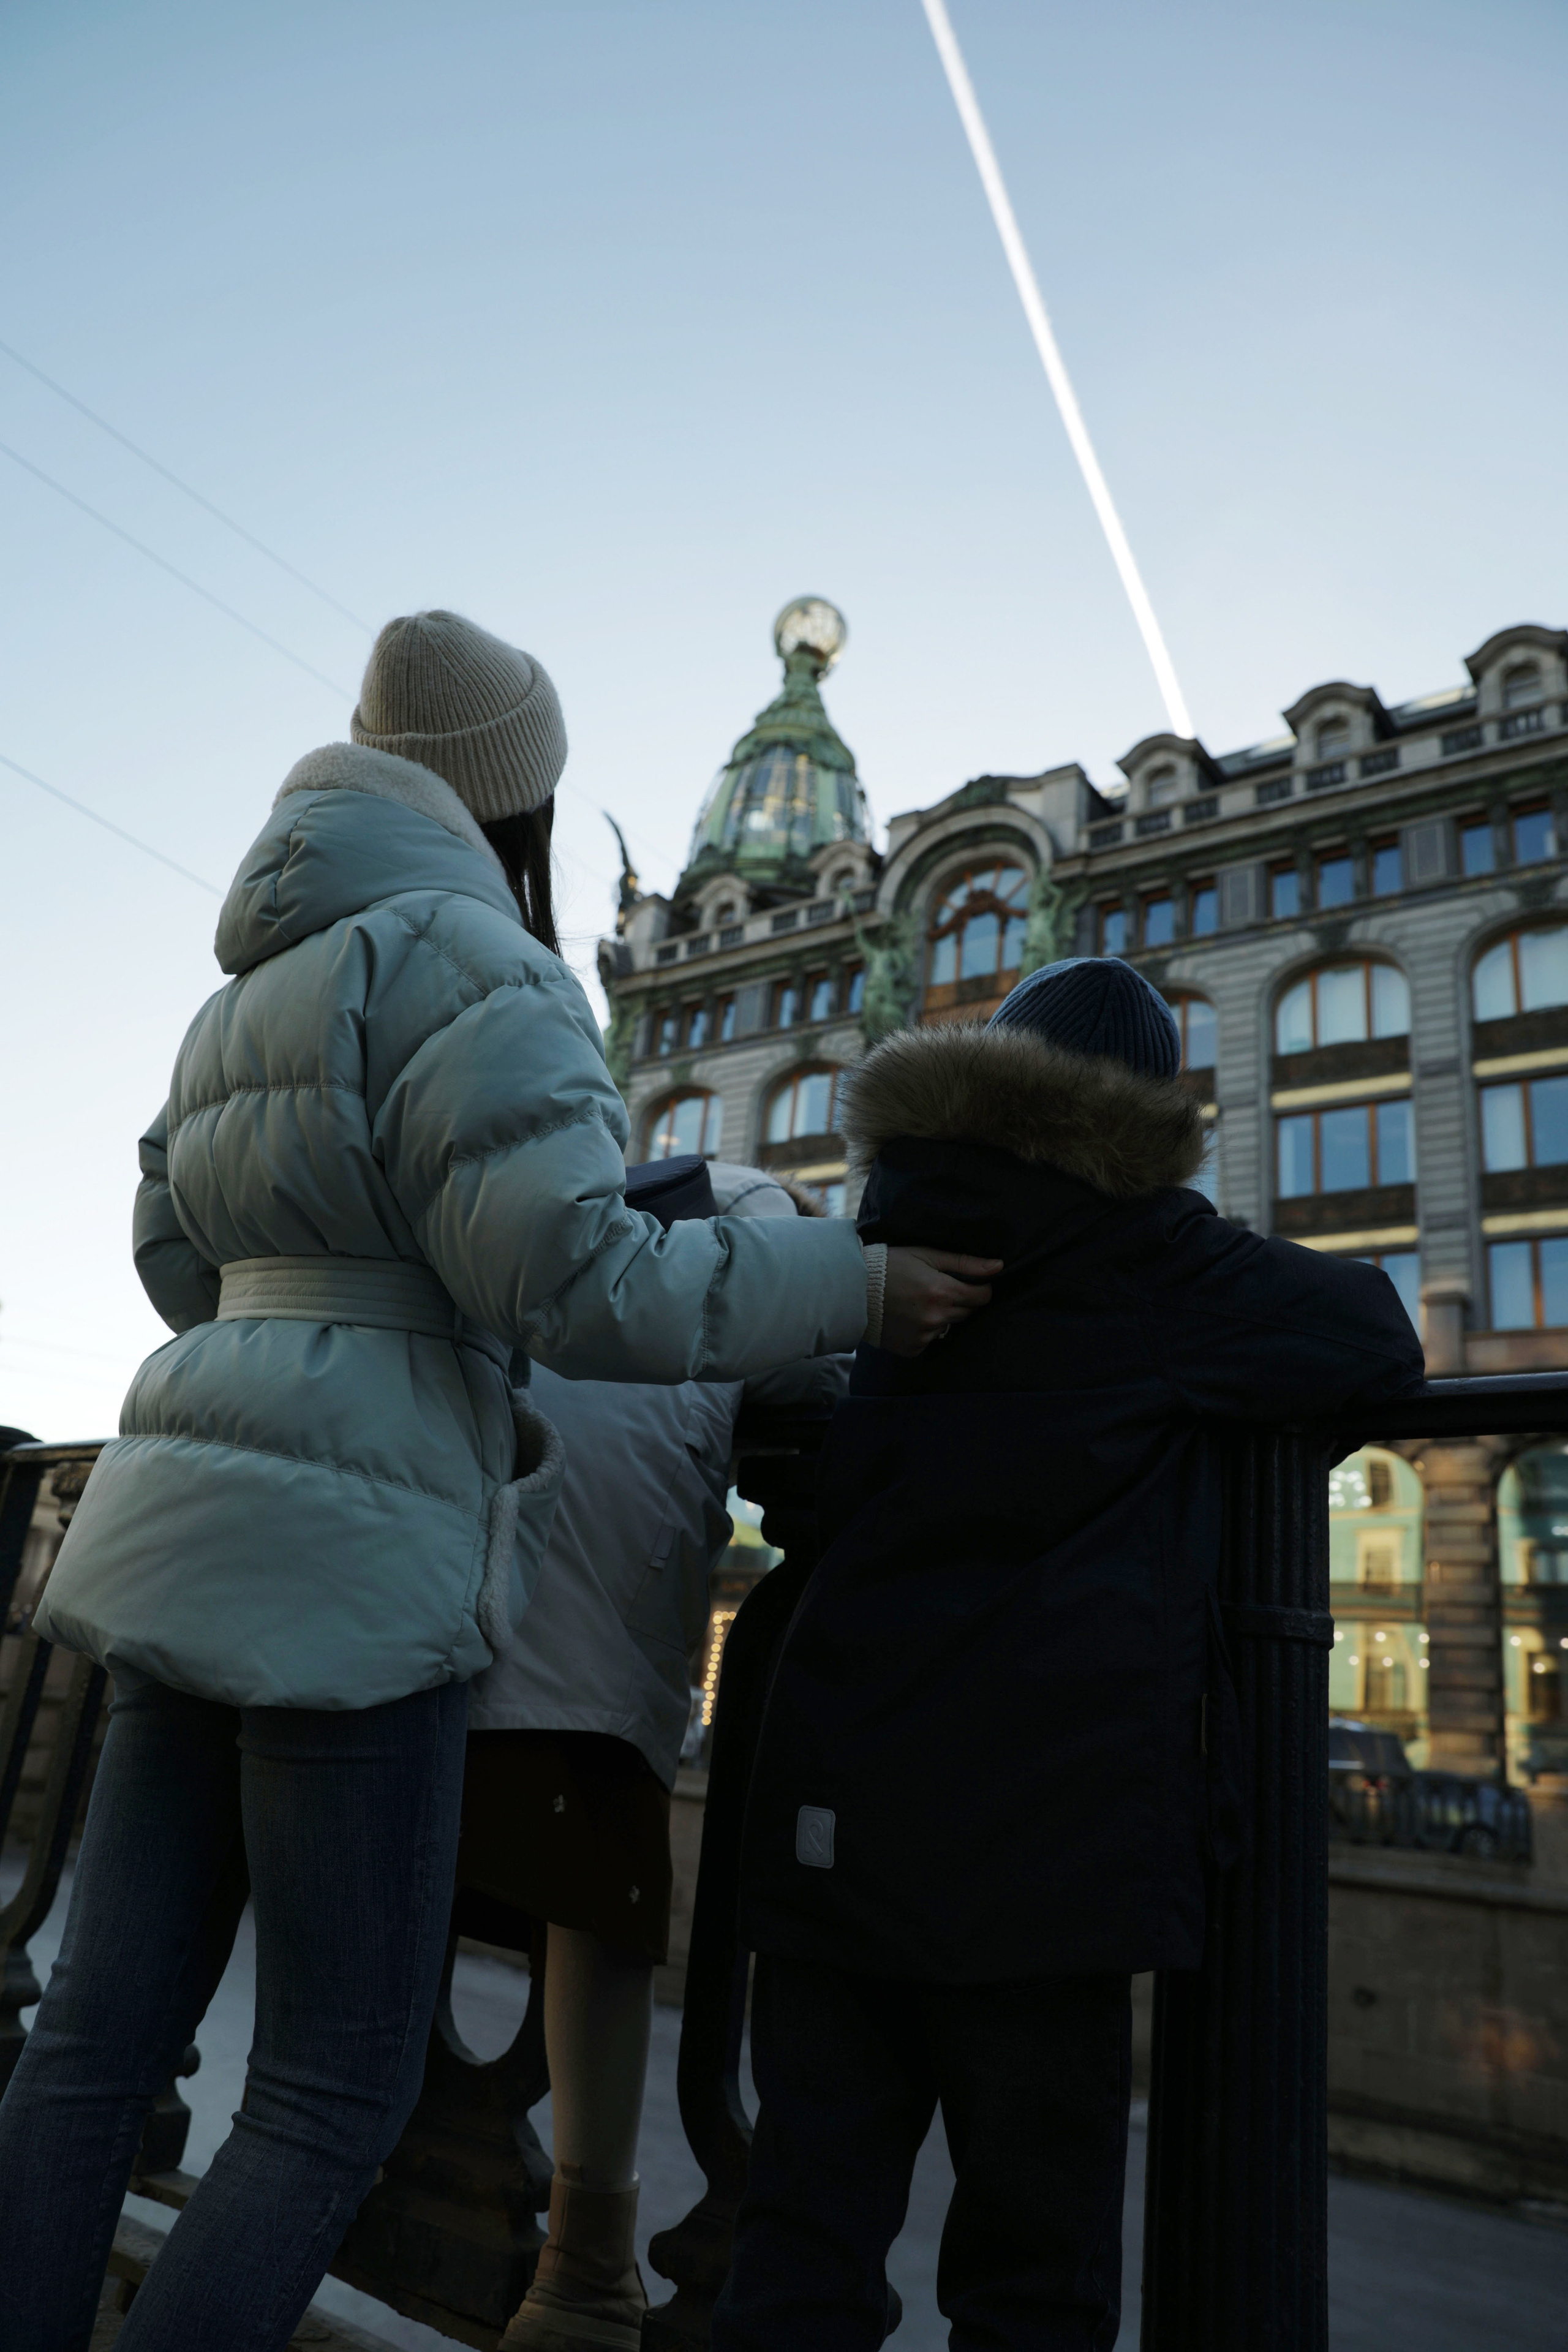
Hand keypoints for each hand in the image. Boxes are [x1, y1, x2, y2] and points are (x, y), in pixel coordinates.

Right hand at [880, 1247, 1001, 1357]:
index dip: (978, 1288)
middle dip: (958, 1301)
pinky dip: (924, 1331)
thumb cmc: (891, 1265)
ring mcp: (924, 1335)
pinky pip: (930, 1340)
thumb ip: (965, 1263)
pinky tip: (908, 1317)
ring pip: (948, 1326)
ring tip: (917, 1303)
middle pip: (967, 1312)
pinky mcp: (912, 1348)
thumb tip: (998, 1266)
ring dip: (941, 1316)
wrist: (853, 1289)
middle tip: (935, 1289)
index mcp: (943, 1291)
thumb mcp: (927, 1255)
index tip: (964, 1283)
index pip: (982, 1297)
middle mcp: (937, 1317)